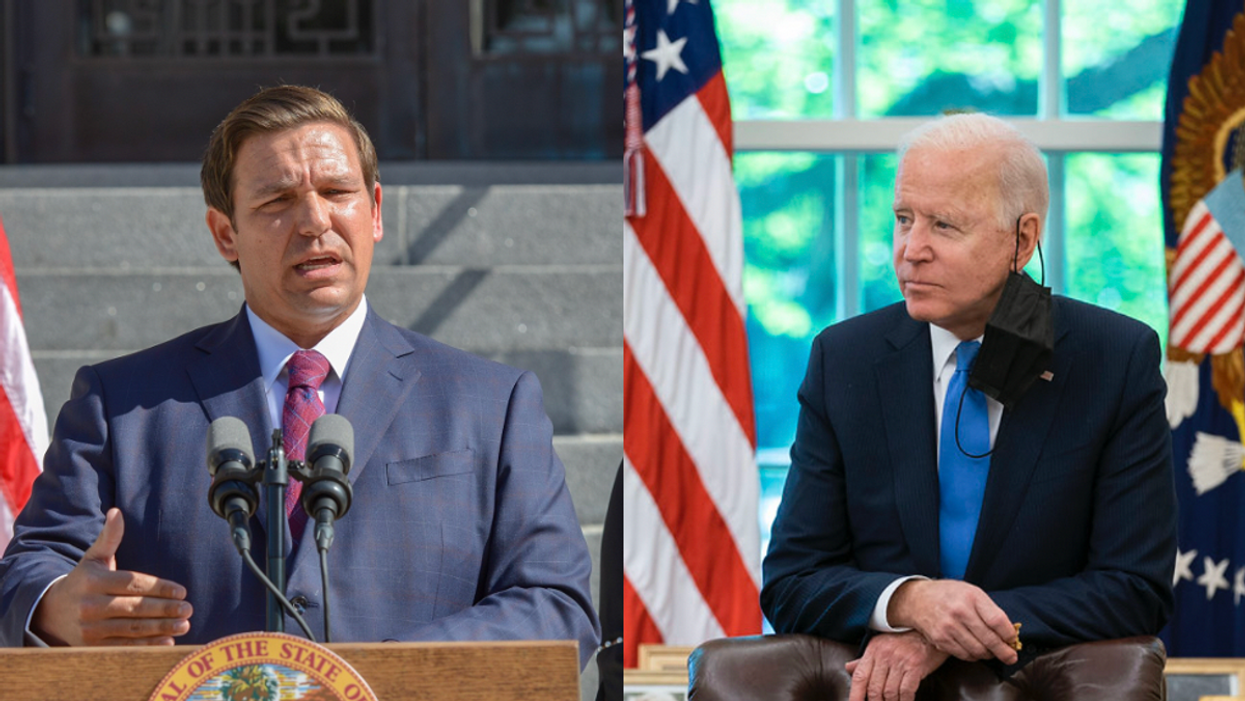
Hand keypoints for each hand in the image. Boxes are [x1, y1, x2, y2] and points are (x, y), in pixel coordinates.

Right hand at [31, 508, 192, 645]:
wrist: (51, 612)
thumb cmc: (84, 581)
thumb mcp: (93, 558)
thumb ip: (109, 538)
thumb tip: (117, 512)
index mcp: (93, 581)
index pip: (132, 584)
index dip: (158, 587)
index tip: (182, 591)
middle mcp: (90, 605)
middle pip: (134, 608)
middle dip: (164, 609)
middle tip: (188, 609)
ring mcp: (89, 629)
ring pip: (131, 629)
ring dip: (160, 628)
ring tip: (184, 625)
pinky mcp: (92, 647)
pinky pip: (124, 646)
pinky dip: (147, 646)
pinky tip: (167, 642)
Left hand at [845, 630, 947, 700]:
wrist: (929, 632)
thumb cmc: (904, 640)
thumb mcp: (881, 645)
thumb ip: (865, 659)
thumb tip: (848, 668)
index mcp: (873, 650)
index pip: (860, 676)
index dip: (855, 695)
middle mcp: (884, 654)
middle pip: (874, 688)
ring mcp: (900, 660)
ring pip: (890, 692)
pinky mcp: (915, 666)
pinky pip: (906, 691)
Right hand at [887, 579, 1017, 663]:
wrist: (917, 599)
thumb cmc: (948, 595)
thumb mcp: (971, 592)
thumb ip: (990, 610)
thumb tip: (1008, 633)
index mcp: (971, 597)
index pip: (998, 621)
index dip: (1009, 634)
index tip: (1013, 640)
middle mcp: (960, 612)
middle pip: (990, 639)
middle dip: (1004, 652)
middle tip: (1010, 656)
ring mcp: (949, 627)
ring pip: (978, 651)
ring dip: (988, 654)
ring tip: (991, 652)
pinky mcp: (941, 639)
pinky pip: (964, 655)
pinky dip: (973, 656)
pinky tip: (975, 650)